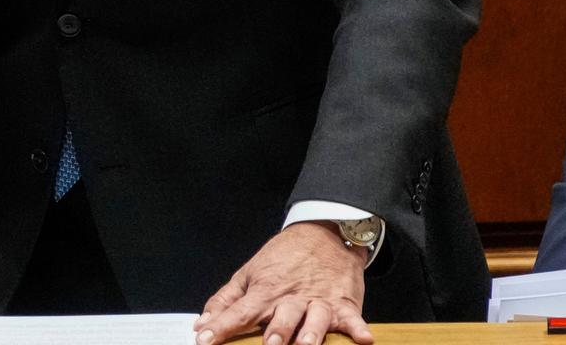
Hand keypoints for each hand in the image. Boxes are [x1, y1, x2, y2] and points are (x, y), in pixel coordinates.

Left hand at [194, 223, 372, 344]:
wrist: (324, 232)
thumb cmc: (284, 258)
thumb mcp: (250, 273)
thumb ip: (226, 300)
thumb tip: (202, 323)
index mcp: (266, 291)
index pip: (240, 312)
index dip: (222, 327)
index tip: (205, 340)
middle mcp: (292, 298)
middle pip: (282, 317)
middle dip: (276, 331)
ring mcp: (319, 300)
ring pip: (315, 318)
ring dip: (311, 331)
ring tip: (306, 344)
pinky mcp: (343, 303)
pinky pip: (352, 317)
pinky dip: (358, 328)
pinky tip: (363, 338)